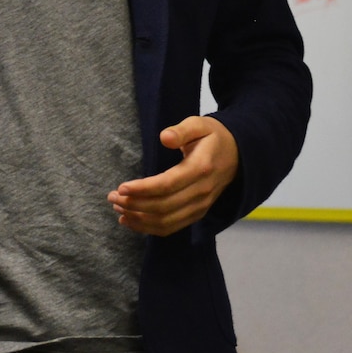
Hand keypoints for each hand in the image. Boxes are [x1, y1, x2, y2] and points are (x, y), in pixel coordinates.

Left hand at [108, 116, 239, 236]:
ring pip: (166, 221)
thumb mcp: (199, 124)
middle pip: (163, 207)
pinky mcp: (197, 214)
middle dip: (134, 204)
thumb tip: (164, 137)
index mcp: (201, 169)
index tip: (121, 187)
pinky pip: (171, 227)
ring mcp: (200, 206)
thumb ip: (181, 130)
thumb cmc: (213, 137)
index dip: (142, 189)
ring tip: (117, 207)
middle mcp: (201, 192)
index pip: (167, 185)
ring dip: (138, 218)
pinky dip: (148, 228)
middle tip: (112, 197)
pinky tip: (130, 220)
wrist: (238, 155)